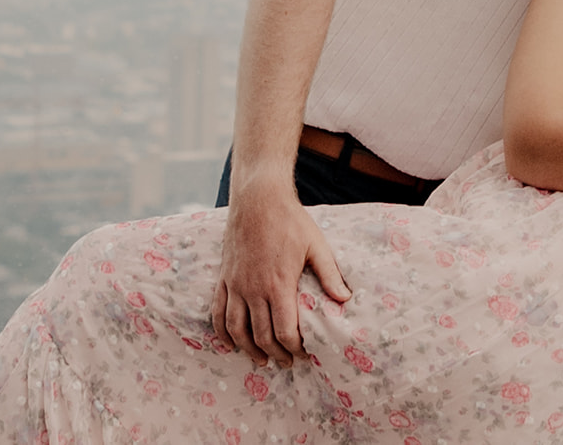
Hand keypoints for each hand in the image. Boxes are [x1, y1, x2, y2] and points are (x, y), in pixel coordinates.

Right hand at [210, 183, 349, 368]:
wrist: (258, 199)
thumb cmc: (291, 221)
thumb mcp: (316, 245)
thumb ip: (329, 274)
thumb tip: (345, 299)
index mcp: (279, 284)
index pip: (284, 331)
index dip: (295, 348)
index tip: (304, 355)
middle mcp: (254, 289)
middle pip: (261, 335)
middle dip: (275, 354)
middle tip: (287, 363)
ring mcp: (236, 284)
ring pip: (236, 329)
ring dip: (248, 349)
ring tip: (260, 360)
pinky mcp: (224, 277)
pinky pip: (217, 312)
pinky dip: (222, 333)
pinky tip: (230, 343)